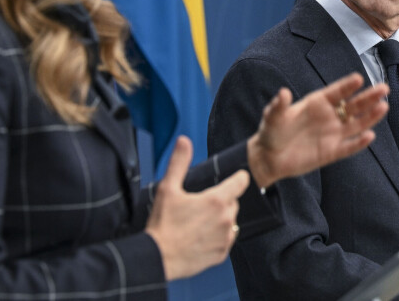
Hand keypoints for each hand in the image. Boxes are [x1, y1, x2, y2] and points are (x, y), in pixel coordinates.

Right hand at [146, 136, 248, 280]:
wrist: (157, 258)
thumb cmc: (162, 224)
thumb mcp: (168, 189)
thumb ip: (179, 162)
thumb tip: (184, 140)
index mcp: (217, 200)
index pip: (241, 181)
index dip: (236, 178)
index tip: (231, 179)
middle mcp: (226, 218)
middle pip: (233, 202)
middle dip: (221, 201)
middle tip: (199, 206)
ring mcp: (226, 237)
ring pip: (231, 221)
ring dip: (220, 219)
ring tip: (198, 223)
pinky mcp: (222, 253)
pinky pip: (226, 240)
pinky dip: (217, 237)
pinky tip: (200, 237)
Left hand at [246, 72, 388, 187]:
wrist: (269, 158)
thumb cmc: (271, 132)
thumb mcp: (272, 117)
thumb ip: (279, 105)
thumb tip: (283, 93)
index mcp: (317, 103)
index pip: (337, 92)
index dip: (347, 86)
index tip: (359, 78)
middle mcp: (329, 116)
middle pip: (353, 105)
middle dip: (368, 97)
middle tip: (384, 88)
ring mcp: (332, 134)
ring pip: (356, 124)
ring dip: (370, 116)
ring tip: (384, 107)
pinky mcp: (332, 152)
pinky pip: (349, 147)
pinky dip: (359, 143)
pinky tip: (369, 136)